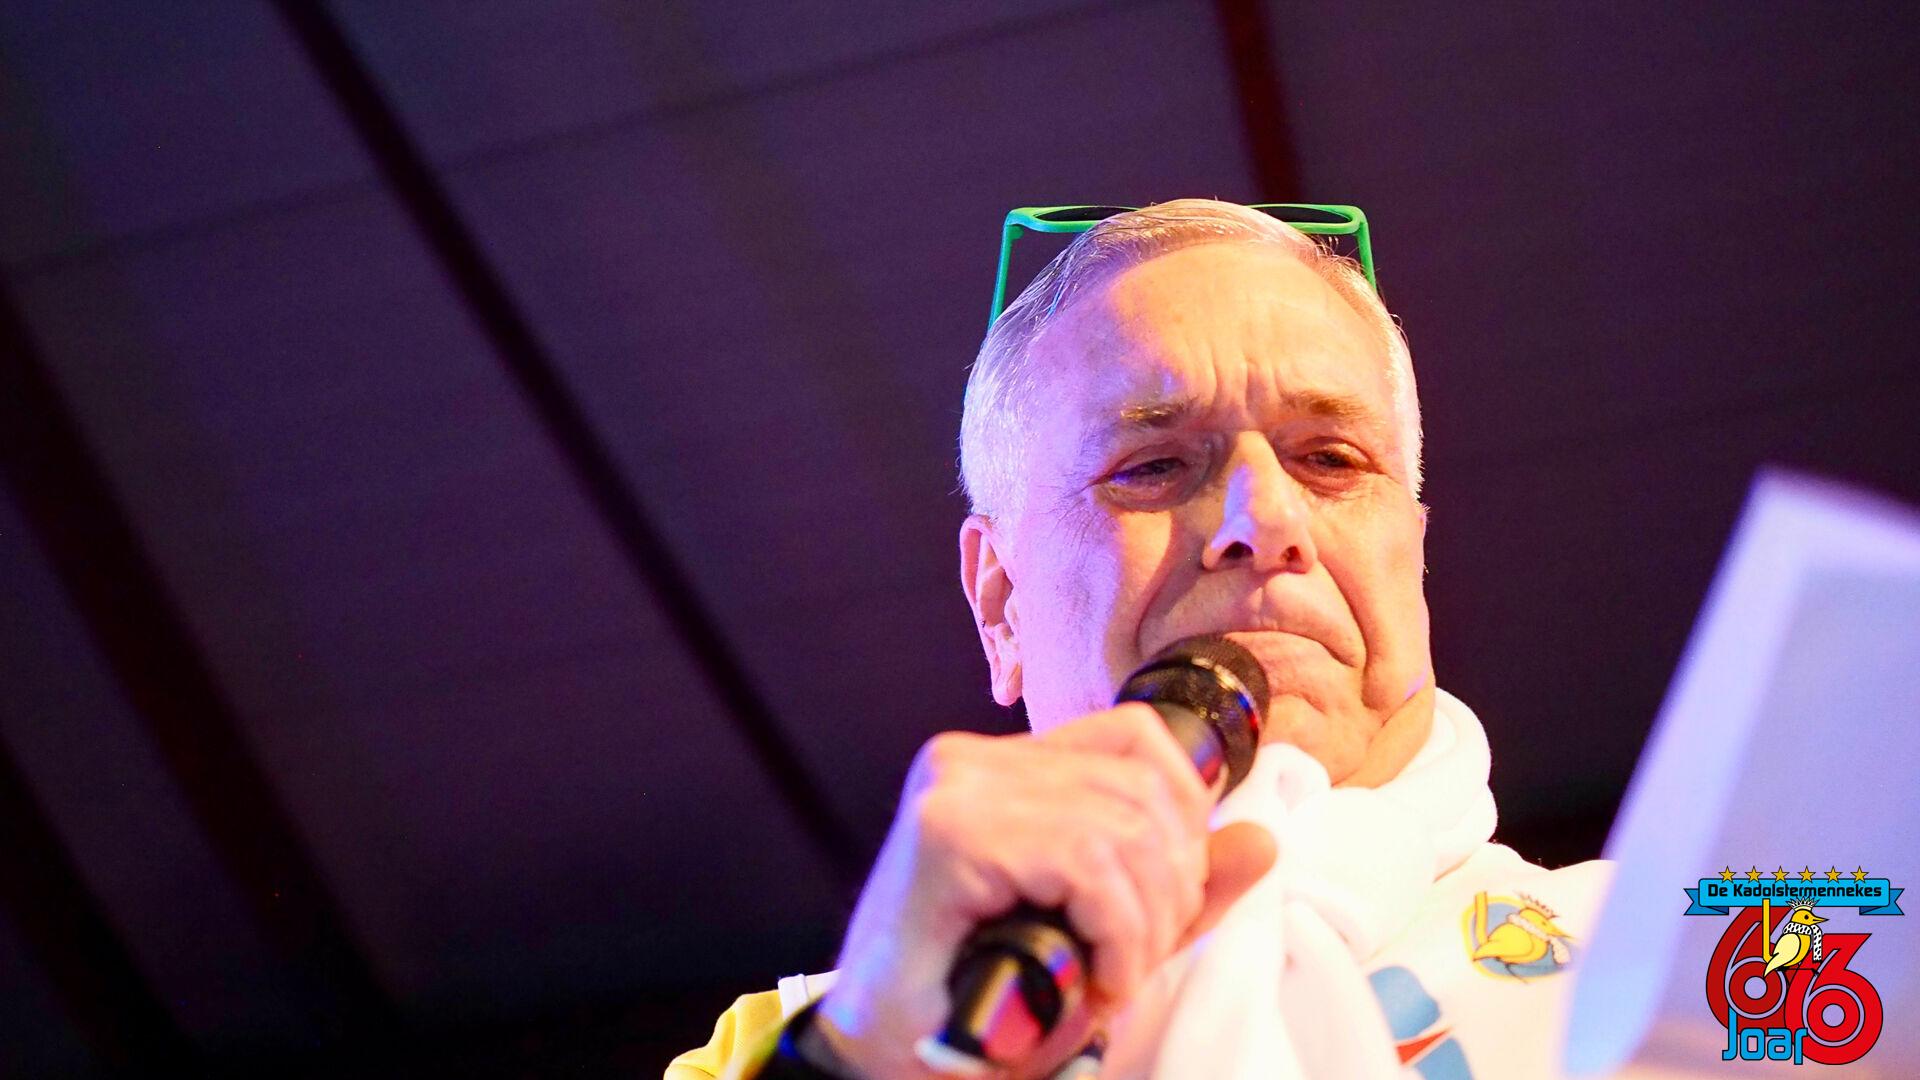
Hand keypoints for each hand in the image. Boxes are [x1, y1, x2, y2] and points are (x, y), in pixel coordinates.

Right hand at [813, 703, 1275, 1077]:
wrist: (884, 1056)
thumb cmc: (978, 998)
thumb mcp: (1098, 936)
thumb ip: (1175, 889)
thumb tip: (1260, 841)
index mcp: (1002, 764)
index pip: (1137, 738)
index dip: (1187, 813)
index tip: (1173, 899)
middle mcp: (971, 760)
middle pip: (1140, 785)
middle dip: (1173, 885)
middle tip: (1138, 959)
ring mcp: (955, 789)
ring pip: (1120, 824)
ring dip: (1144, 922)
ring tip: (1114, 976)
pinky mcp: (947, 835)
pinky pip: (1083, 860)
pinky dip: (1115, 931)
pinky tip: (1096, 978)